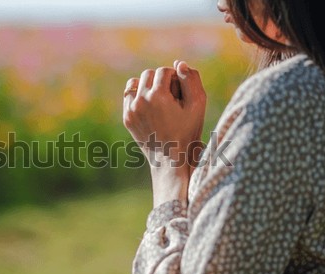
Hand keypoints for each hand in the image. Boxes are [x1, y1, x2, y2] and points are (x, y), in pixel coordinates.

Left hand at [123, 61, 205, 205]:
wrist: (170, 158)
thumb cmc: (187, 131)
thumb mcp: (197, 104)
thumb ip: (191, 79)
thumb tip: (179, 63)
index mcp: (157, 95)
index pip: (165, 71)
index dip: (175, 78)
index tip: (181, 92)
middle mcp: (140, 101)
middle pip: (149, 74)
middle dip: (161, 80)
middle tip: (171, 95)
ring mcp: (131, 110)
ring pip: (136, 83)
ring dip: (147, 85)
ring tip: (159, 98)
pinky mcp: (127, 118)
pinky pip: (129, 96)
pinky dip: (138, 96)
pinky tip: (150, 105)